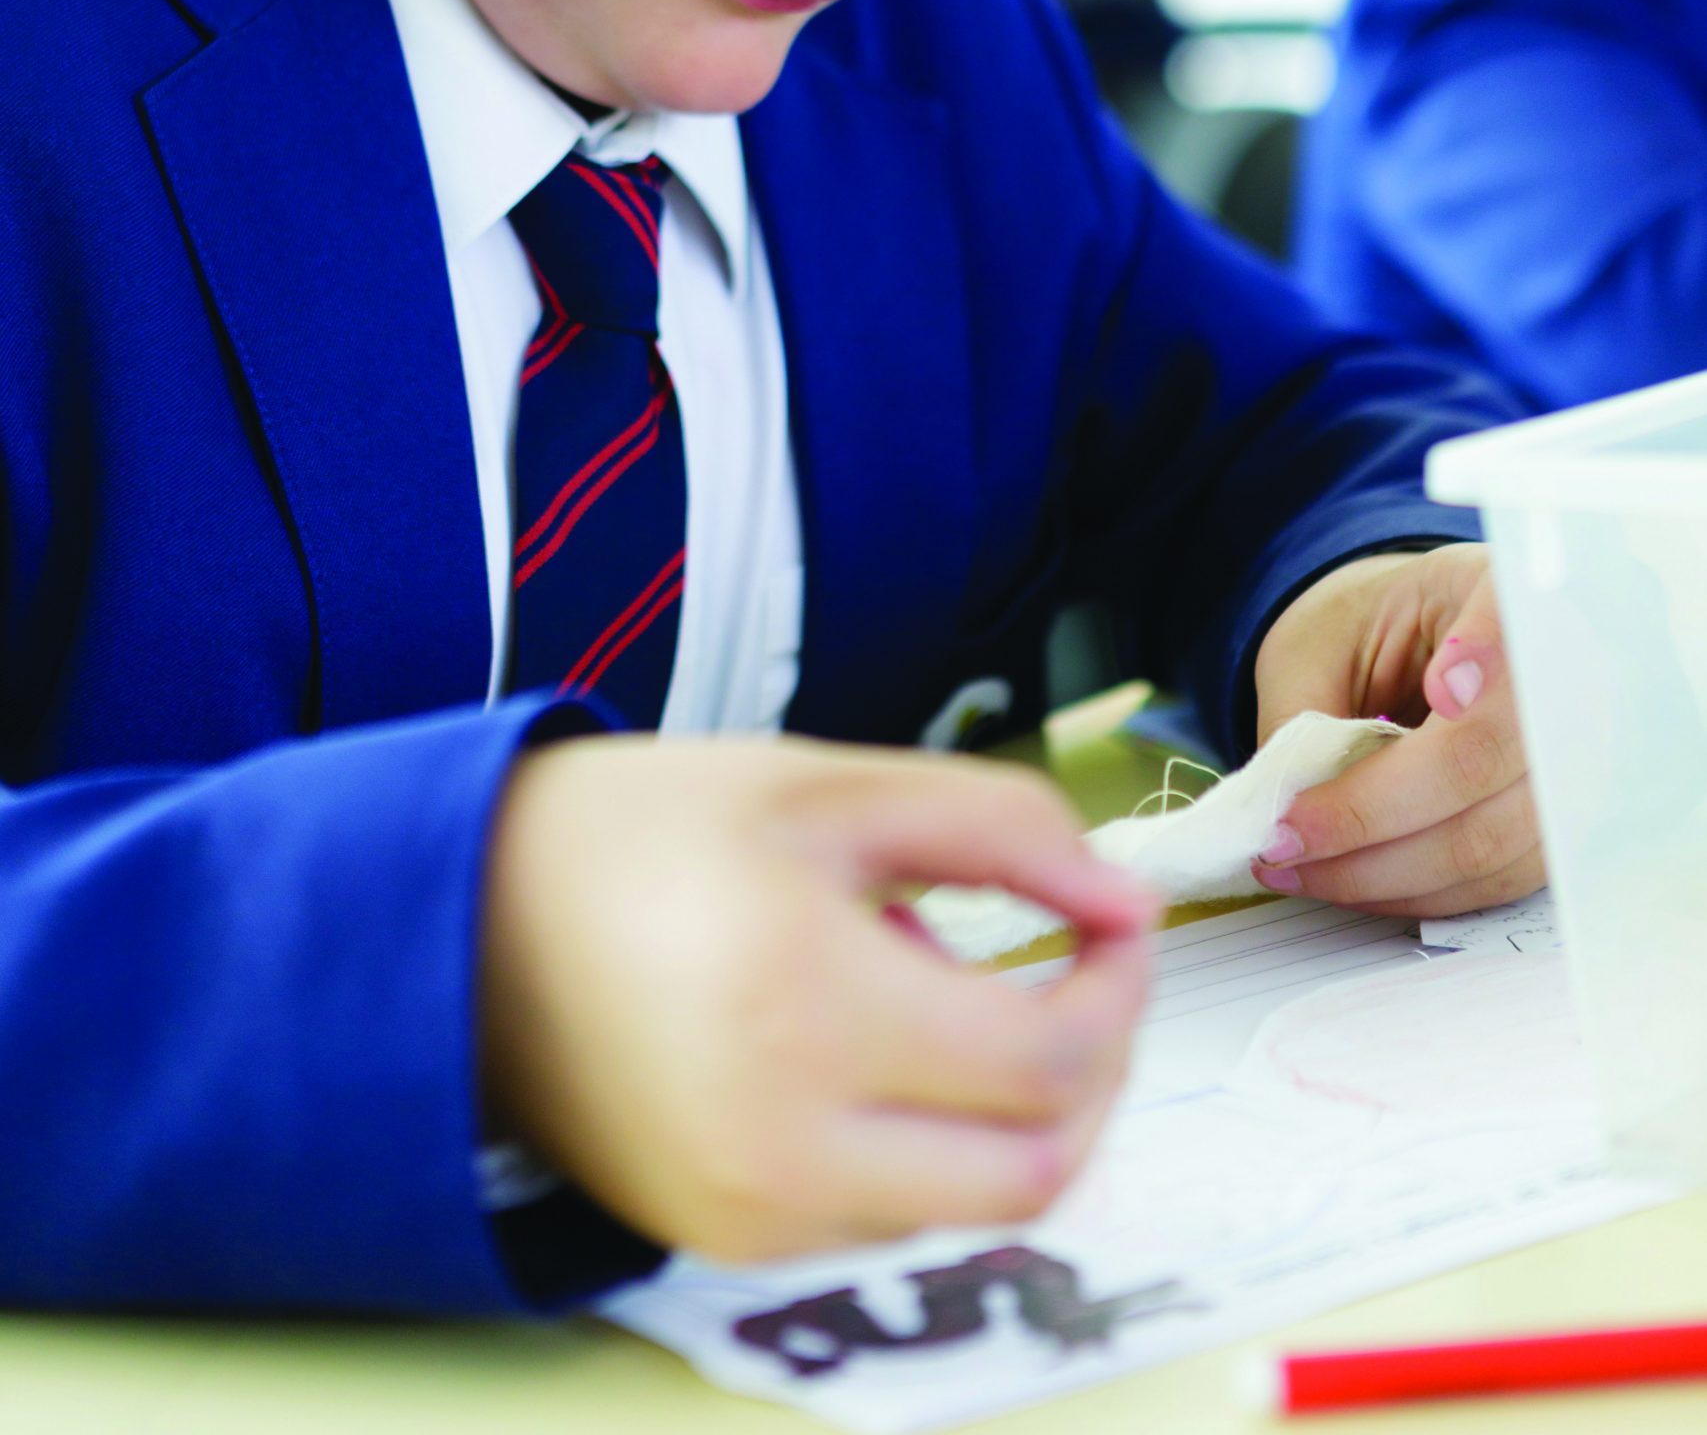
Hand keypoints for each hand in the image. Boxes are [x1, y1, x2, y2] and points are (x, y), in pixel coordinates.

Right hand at [480, 733, 1153, 1262]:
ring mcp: (754, 1210)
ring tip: (941, 994)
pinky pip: (891, 1217)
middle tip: (1079, 980)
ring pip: (974, 1203)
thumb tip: (1121, 896)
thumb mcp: (828, 784)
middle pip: (1037, 1166)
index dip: (1118, 992)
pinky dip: (929, 1143)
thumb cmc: (649, 834)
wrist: (472, 923)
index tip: (1114, 924)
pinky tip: (874, 1049)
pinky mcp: (731, 1241)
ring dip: (1011, 1112)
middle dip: (1093, 1071)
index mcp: (806, 997)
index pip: (1047, 1059)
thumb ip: (998, 825)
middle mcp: (781, 1135)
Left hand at [1250, 542, 1542, 917]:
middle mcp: (1560, 675)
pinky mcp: (1559, 826)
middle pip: (1485, 757)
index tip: (1444, 687)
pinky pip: (1494, 880)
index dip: (1488, 660)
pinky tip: (1351, 879)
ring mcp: (1573, 758)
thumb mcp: (1316, 645)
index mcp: (1496, 590)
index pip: (1515, 627)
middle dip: (1370, 816)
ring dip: (1384, 873)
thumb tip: (1288, 803)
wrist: (1406, 651)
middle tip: (1285, 837)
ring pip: (1489, 839)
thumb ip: (1305, 714)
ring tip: (1300, 868)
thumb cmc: (1361, 637)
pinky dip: (1415, 890)